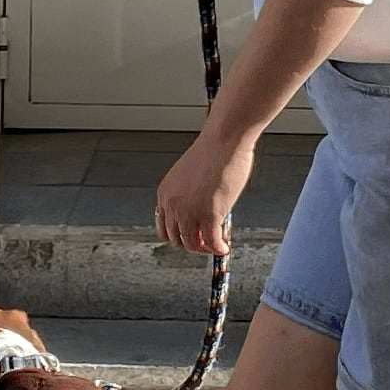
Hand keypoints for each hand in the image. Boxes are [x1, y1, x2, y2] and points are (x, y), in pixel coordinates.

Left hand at [156, 130, 254, 256]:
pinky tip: (225, 246)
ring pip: (192, 244)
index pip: (164, 227)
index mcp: (165, 194)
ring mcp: (189, 211)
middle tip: (205, 244)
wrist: (224, 140)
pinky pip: (212, 241)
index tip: (191, 237)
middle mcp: (172, 205)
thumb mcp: (189, 176)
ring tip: (216, 245)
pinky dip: (218, 248)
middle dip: (192, 245)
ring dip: (205, 249)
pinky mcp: (209, 215)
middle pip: (176, 239)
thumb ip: (189, 195)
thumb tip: (202, 212)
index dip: (179, 236)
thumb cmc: (213, 151)